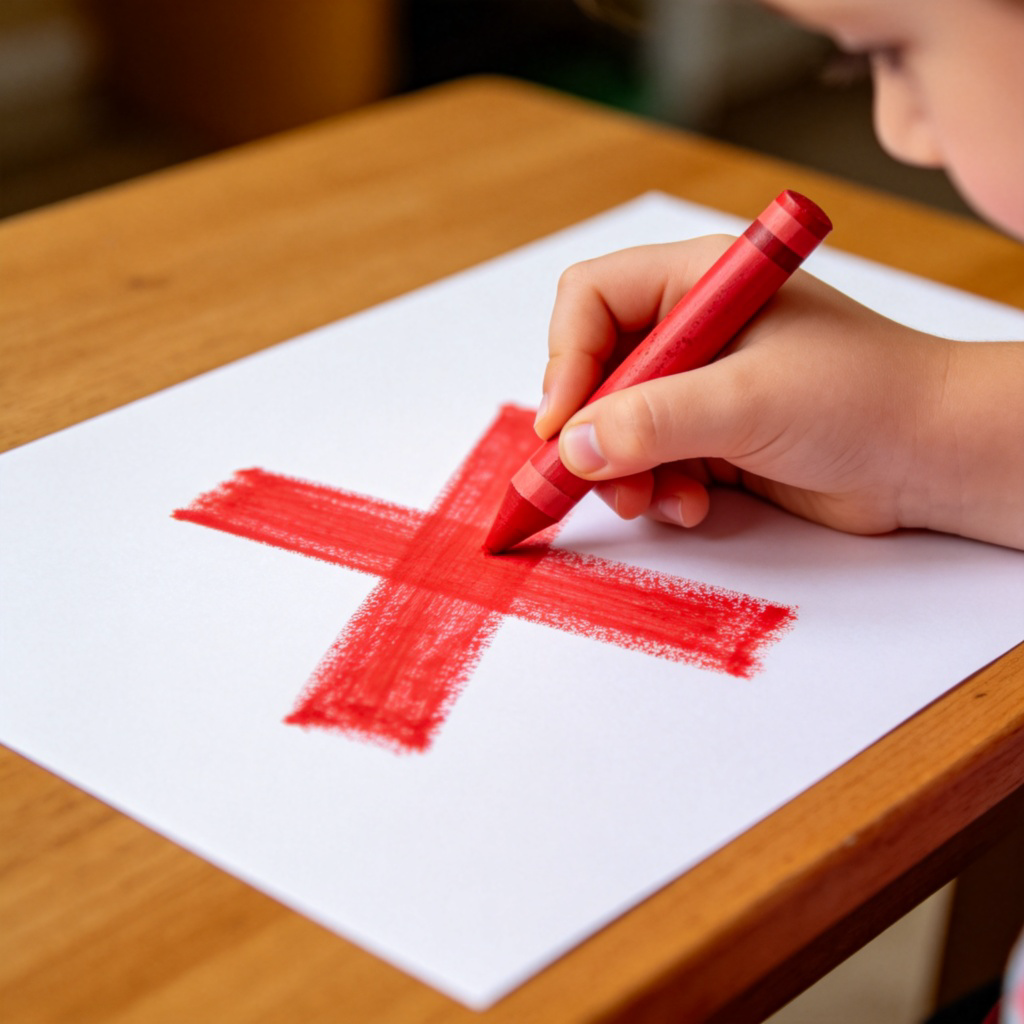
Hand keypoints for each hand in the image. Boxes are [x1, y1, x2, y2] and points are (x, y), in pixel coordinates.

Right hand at [537, 237, 1023, 547]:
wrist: (932, 456)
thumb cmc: (864, 398)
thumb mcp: (748, 400)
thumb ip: (653, 420)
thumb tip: (572, 446)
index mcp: (698, 283)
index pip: (591, 300)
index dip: (565, 360)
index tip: (562, 425)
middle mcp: (691, 329)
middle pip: (594, 370)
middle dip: (591, 430)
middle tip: (594, 478)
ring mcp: (700, 386)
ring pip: (615, 426)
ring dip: (623, 472)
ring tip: (655, 500)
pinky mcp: (711, 436)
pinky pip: (650, 462)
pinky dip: (658, 490)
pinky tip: (693, 506)